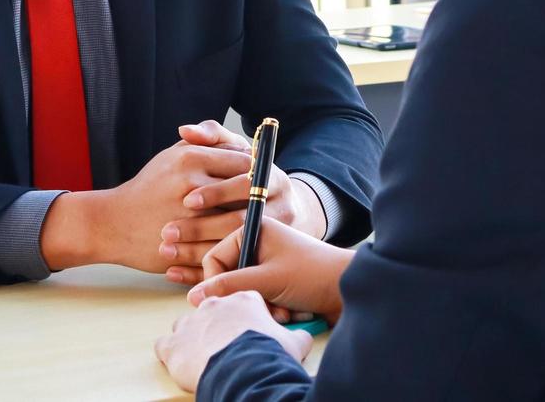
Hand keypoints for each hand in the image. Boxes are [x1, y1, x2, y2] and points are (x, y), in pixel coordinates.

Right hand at [39, 120, 251, 272]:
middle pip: (247, 192)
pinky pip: (222, 245)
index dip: (260, 172)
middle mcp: (191, 184)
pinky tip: (244, 244)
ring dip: (255, 224)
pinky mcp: (186, 244)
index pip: (245, 162)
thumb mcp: (175, 154)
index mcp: (192, 159)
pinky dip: (237, 245)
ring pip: (239, 221)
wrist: (112, 223)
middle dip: (262, 198)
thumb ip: (208, 142)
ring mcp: (189, 217)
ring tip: (263, 224)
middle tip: (272, 202)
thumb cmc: (149, 186)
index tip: (265, 179)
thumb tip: (244, 145)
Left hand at [156, 290, 311, 392]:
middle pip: (212, 310)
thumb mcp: (294, 342)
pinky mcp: (174, 344)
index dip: (245, 318)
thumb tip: (303, 338)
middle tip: (227, 344)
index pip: (241, 301)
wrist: (245, 370)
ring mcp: (192, 322)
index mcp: (244, 299)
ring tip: (204, 355)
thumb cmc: (268, 353)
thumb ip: (297, 335)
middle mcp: (215, 304)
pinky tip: (180, 361)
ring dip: (193, 337)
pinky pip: (166, 344)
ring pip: (186, 324)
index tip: (248, 330)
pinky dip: (171, 352)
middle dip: (218, 325)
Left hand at [159, 133, 328, 284]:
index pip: (246, 185)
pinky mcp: (264, 262)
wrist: (283, 210)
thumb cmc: (248, 177)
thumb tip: (185, 131)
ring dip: (196, 253)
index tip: (186, 199)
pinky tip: (172, 272)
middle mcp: (283, 208)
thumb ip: (215, 136)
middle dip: (202, 227)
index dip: (217, 192)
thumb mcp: (238, 152)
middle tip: (168, 230)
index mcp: (275, 179)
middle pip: (242, 221)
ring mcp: (276, 239)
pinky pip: (229, 272)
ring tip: (165, 252)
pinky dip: (199, 273)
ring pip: (234, 250)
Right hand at [188, 218, 351, 323]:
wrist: (349, 289)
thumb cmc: (312, 275)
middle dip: (245, 298)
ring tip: (281, 312)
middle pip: (228, 278)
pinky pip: (258, 301)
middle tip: (264, 305)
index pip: (214, 258)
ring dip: (259, 308)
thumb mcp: (267, 279)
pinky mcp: (275, 283)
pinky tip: (288, 314)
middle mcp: (258, 244)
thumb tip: (195, 297)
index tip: (227, 302)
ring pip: (243, 294)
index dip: (217, 283)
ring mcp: (267, 264)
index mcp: (254, 230)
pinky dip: (269, 311)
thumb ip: (230, 286)